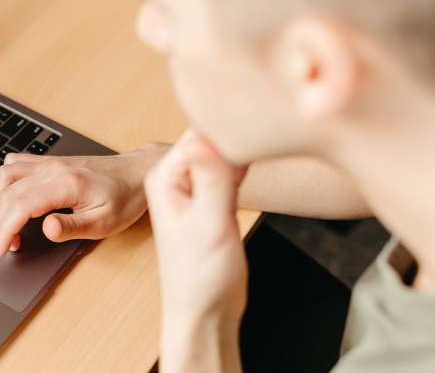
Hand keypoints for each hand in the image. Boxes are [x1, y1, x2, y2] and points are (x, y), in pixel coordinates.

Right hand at [0, 143, 169, 257]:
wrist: (138, 173)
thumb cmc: (125, 198)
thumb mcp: (104, 223)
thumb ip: (72, 227)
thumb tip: (46, 229)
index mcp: (67, 184)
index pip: (20, 206)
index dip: (4, 231)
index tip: (0, 249)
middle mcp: (54, 168)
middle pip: (9, 193)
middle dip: (1, 224)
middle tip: (8, 245)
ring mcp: (51, 161)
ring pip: (6, 175)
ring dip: (0, 202)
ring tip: (10, 224)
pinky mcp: (50, 160)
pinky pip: (16, 163)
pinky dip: (7, 182)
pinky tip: (14, 197)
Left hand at [145, 131, 247, 372]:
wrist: (206, 311)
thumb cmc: (200, 279)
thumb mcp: (209, 227)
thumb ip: (211, 182)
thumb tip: (204, 139)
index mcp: (164, 177)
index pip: (199, 130)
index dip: (230, 127)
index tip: (260, 124)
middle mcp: (175, 176)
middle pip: (211, 135)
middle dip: (238, 134)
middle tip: (270, 135)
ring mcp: (193, 185)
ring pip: (222, 149)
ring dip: (245, 147)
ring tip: (269, 146)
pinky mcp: (211, 195)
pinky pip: (231, 165)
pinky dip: (248, 163)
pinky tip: (264, 163)